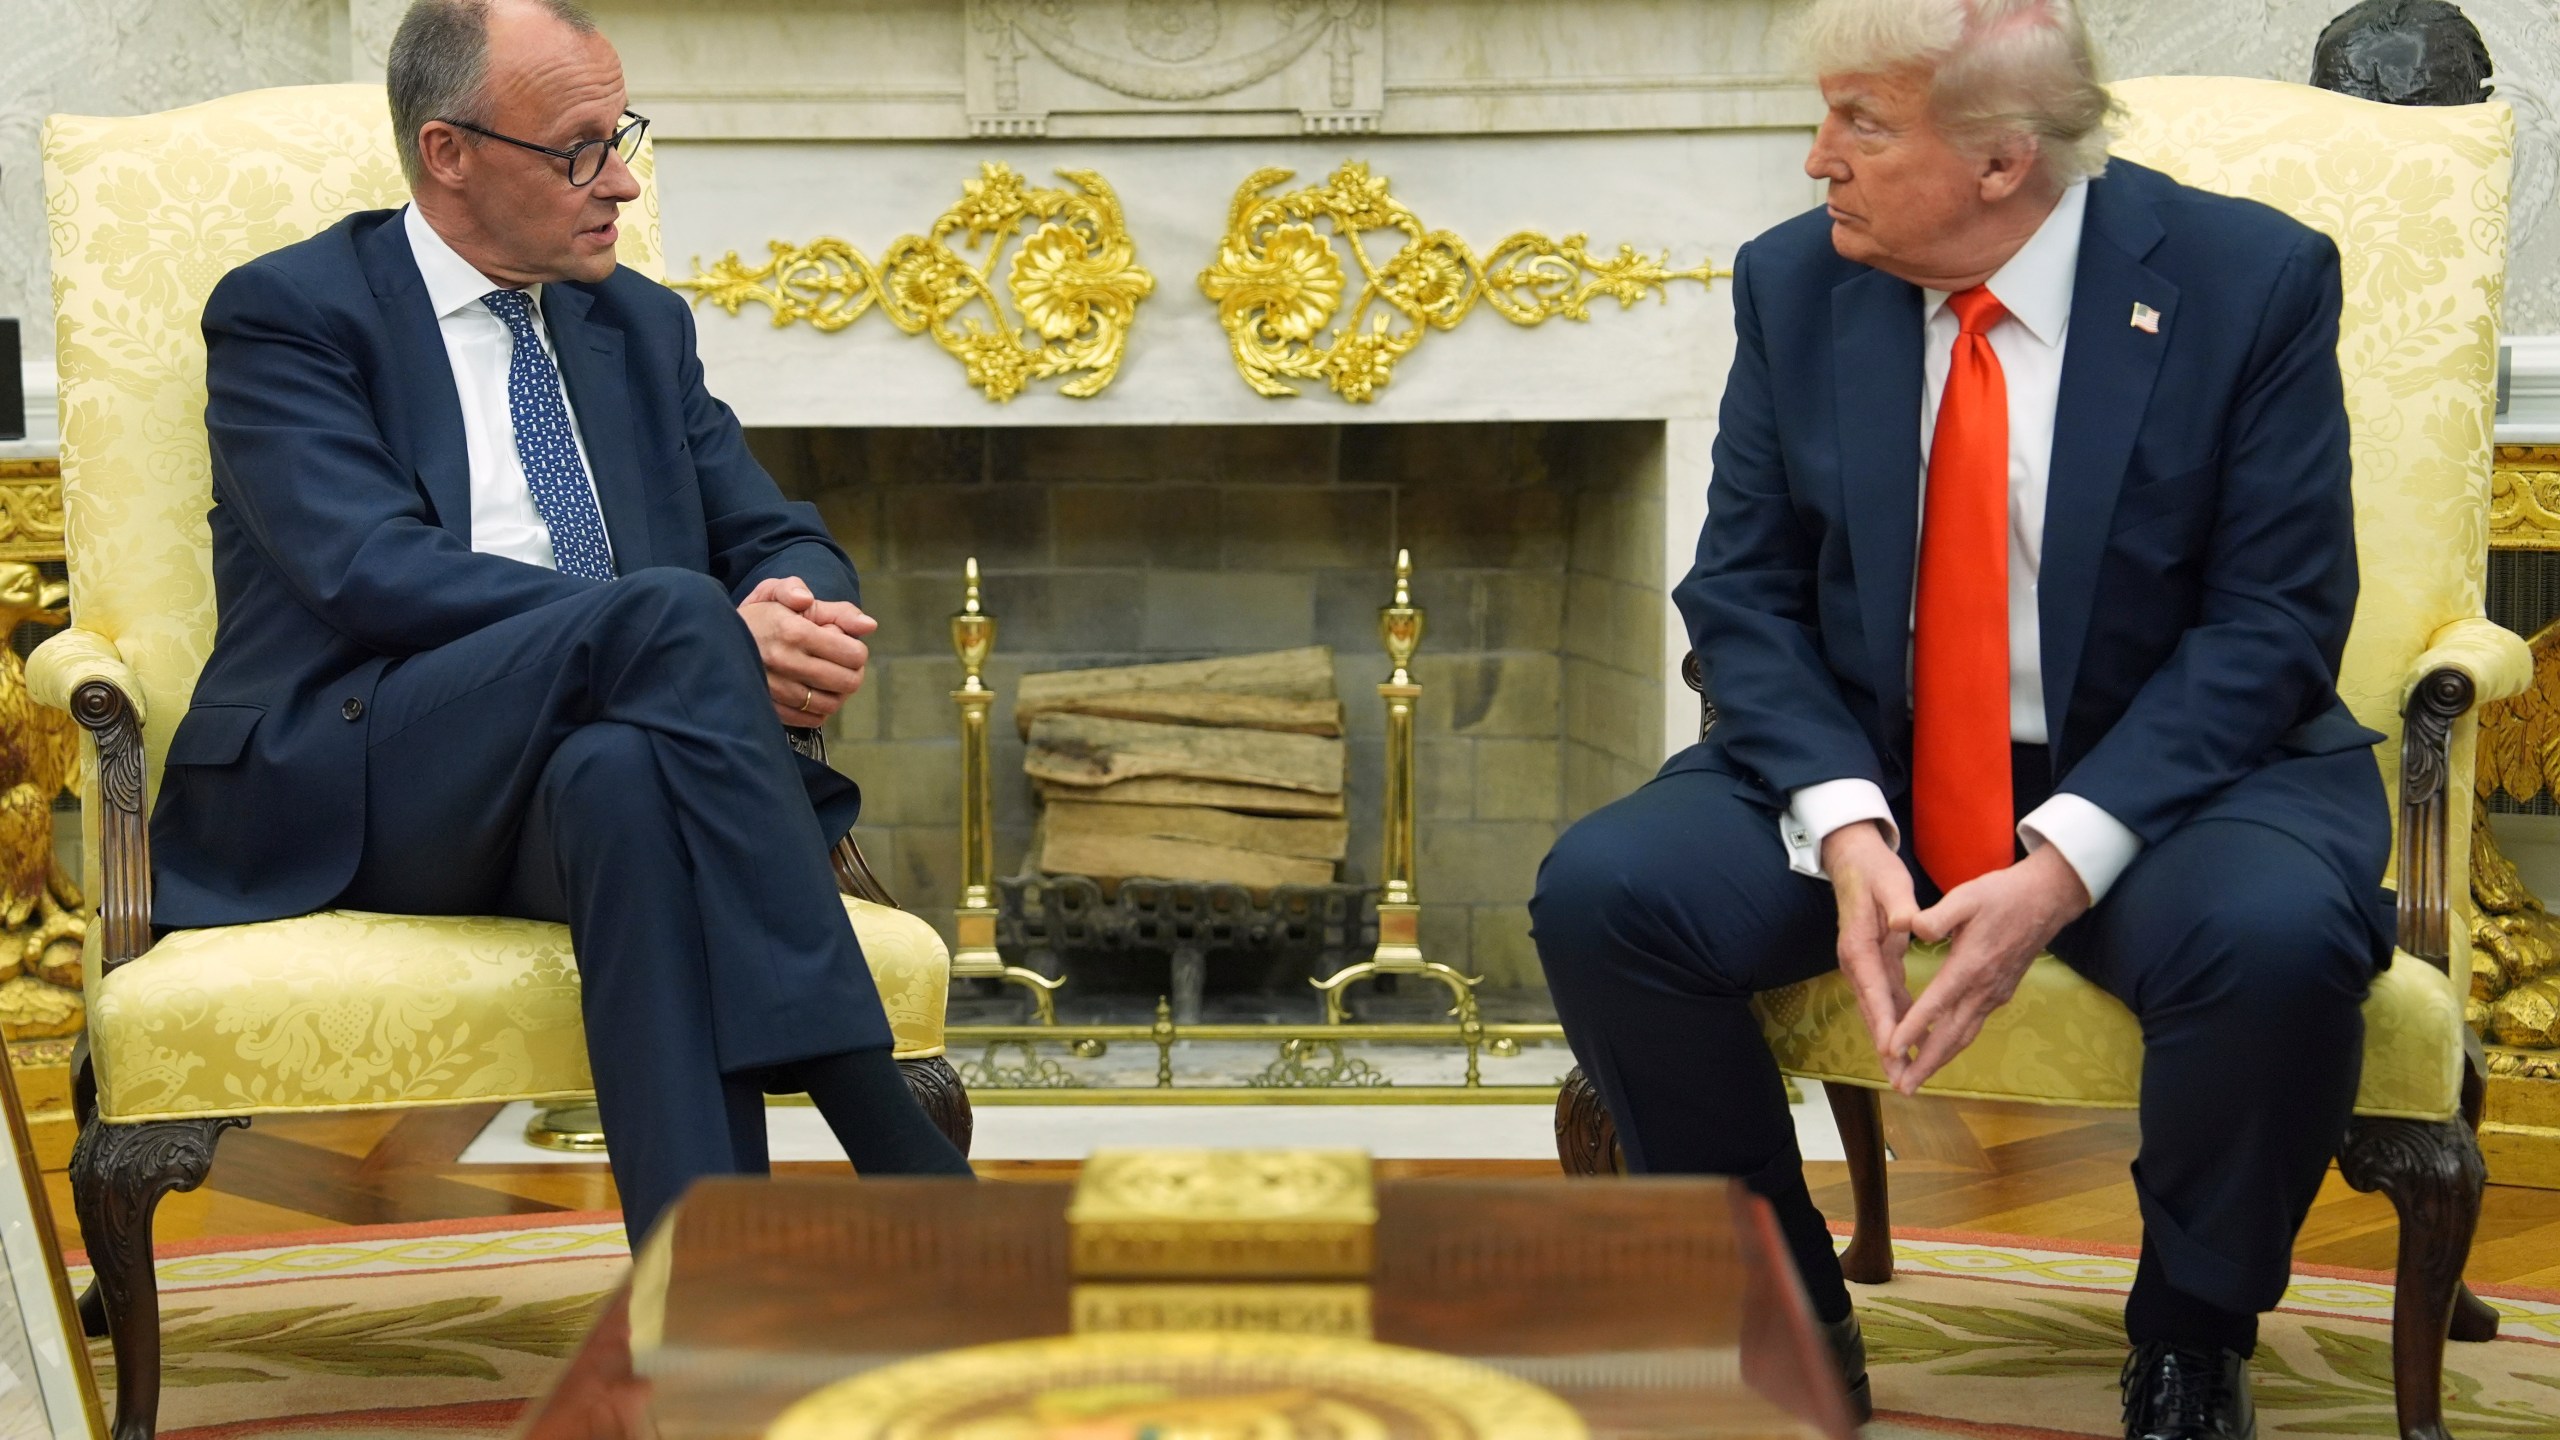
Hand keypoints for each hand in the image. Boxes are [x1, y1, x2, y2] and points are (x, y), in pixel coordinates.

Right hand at [737, 576, 877, 727]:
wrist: (712, 638)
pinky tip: (811, 692)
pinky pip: (811, 720)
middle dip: (852, 672)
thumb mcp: (786, 593)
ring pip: (831, 704)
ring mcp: (776, 689)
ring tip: (826, 677)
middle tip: (841, 663)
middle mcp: (785, 662)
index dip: (856, 650)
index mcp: (793, 631)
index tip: (844, 644)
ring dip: (837, 692)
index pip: (852, 654)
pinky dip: (819, 709)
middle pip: (848, 682)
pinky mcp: (768, 708)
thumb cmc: (758, 614)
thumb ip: (830, 606)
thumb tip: (868, 625)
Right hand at [1824, 820, 1920, 1087]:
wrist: (1854, 860)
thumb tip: (1905, 925)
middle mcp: (1856, 962)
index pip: (1873, 989)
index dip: (1884, 1021)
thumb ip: (1898, 905)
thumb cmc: (1874, 870)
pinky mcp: (1873, 964)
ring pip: (1879, 1011)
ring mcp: (1863, 966)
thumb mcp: (1890, 883)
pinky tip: (1913, 1041)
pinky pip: (1886, 1000)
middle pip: (1873, 1011)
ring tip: (1907, 1073)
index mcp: (1859, 945)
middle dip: (1886, 1046)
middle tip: (1901, 1078)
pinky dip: (1898, 1022)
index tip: (1893, 1048)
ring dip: (1892, 1042)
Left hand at [1886, 846, 2091, 1094]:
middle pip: (1951, 1035)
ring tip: (1915, 1080)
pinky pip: (1972, 1027)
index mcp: (1970, 966)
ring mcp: (1994, 995)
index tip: (1891, 1050)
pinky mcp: (1999, 994)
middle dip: (1925, 1064)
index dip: (1912, 1029)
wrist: (2046, 900)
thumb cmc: (2002, 895)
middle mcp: (1983, 988)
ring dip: (1939, 1061)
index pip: (1936, 1004)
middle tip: (1901, 1088)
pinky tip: (1938, 1051)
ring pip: (1964, 1036)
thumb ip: (1936, 916)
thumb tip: (1909, 927)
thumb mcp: (1966, 896)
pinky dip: (1953, 1044)